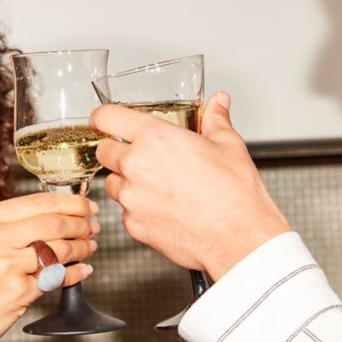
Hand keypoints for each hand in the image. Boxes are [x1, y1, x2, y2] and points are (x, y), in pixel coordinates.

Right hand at [0, 193, 98, 341]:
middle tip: (93, 226)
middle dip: (81, 224)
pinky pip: (56, 278)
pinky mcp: (17, 292)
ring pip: (59, 250)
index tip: (87, 206)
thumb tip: (52, 216)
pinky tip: (82, 271)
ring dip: (81, 248)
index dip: (70, 203)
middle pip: (54, 223)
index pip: (38, 202)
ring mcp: (5, 264)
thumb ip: (8, 227)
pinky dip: (75, 274)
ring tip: (89, 247)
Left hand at [91, 91, 289, 280]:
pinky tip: (164, 208)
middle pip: (103, 151)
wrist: (239, 238)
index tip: (104, 121)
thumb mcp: (228, 145)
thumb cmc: (234, 194)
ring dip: (126, 181)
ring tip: (157, 185)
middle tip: (139, 156)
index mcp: (155, 138)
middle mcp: (137, 165)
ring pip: (112, 183)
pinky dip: (138, 208)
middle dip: (116, 150)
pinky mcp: (134, 225)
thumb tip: (218, 103)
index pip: (106, 117)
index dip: (103, 117)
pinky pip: (125, 211)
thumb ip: (215, 119)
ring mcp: (132, 198)